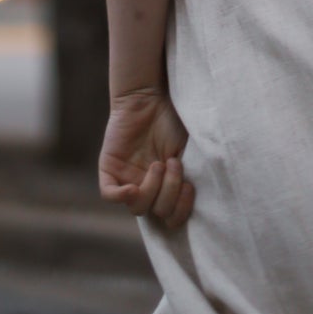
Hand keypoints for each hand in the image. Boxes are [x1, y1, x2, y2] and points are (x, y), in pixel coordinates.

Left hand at [99, 86, 195, 228]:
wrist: (149, 96)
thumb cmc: (172, 120)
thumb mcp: (189, 149)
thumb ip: (193, 174)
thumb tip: (203, 199)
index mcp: (166, 187)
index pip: (172, 218)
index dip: (181, 209)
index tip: (189, 186)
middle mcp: (147, 187)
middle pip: (157, 213)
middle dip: (170, 192)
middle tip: (173, 164)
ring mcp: (127, 180)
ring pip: (137, 207)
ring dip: (152, 189)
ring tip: (159, 164)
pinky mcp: (109, 169)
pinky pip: (110, 194)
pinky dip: (121, 196)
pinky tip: (132, 187)